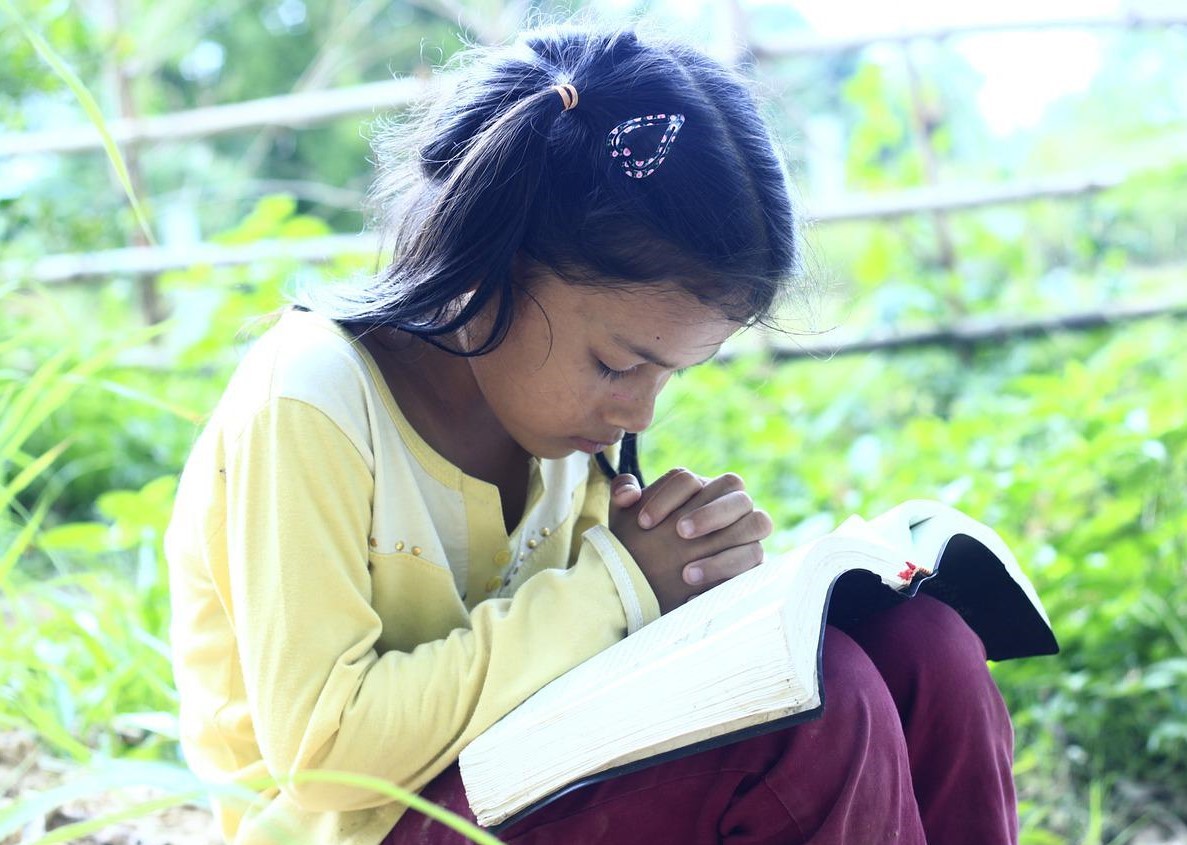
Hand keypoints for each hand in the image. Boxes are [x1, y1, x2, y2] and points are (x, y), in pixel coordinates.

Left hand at [609, 469, 772, 612]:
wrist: (651, 582)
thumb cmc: (642, 542)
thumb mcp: (625, 519)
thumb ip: (622, 494)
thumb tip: (628, 495)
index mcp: (696, 486)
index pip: (688, 478)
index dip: (668, 496)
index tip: (644, 523)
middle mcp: (728, 502)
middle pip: (734, 487)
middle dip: (709, 511)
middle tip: (680, 533)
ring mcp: (746, 530)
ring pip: (758, 521)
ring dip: (724, 542)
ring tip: (687, 572)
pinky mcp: (754, 561)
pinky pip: (756, 562)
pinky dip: (726, 574)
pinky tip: (692, 592)